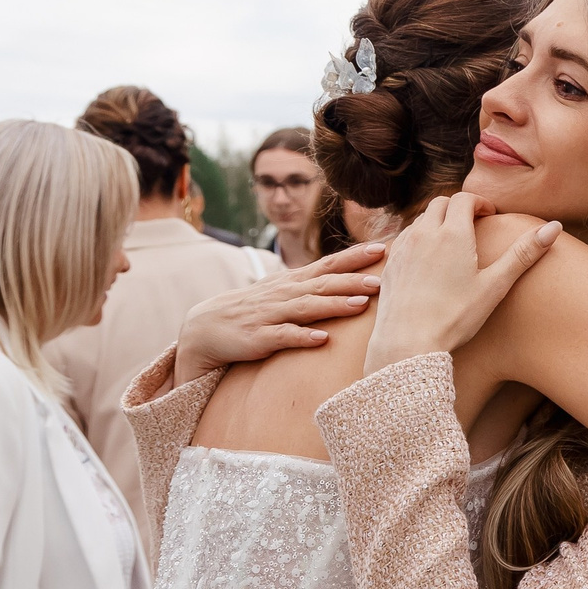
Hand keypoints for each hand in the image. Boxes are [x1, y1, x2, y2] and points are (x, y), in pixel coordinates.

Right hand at [173, 242, 386, 384]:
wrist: (206, 326)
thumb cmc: (254, 310)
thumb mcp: (283, 292)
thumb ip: (312, 285)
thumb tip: (349, 278)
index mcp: (293, 282)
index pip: (328, 265)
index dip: (354, 257)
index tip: (382, 249)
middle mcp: (284, 294)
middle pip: (323, 284)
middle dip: (353, 281)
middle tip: (381, 280)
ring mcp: (272, 315)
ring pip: (307, 308)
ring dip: (334, 305)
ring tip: (360, 305)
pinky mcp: (260, 337)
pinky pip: (283, 337)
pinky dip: (302, 337)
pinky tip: (321, 339)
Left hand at [363, 193, 560, 372]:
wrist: (408, 342)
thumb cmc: (455, 316)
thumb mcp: (495, 286)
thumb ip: (523, 254)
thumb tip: (555, 228)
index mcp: (453, 233)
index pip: (464, 199)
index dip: (479, 202)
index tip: (489, 215)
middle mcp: (424, 233)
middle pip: (439, 203)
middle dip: (457, 207)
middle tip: (472, 223)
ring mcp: (403, 247)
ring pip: (420, 220)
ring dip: (436, 221)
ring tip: (451, 241)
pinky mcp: (390, 264)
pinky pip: (404, 239)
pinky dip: (418, 238)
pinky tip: (426, 260)